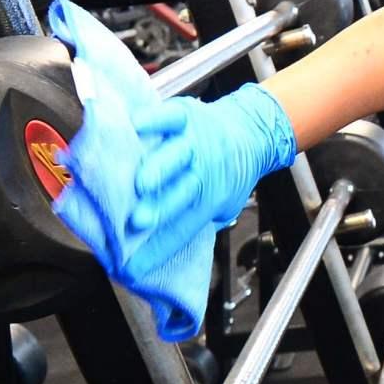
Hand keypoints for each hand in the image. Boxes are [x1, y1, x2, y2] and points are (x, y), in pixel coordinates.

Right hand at [118, 86, 295, 281]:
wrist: (252, 132)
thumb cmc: (230, 173)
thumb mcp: (222, 207)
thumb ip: (196, 223)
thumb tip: (159, 248)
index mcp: (209, 200)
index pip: (181, 230)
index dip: (156, 250)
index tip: (131, 267)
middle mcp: (202, 172)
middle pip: (178, 195)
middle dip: (157, 209)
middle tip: (137, 222)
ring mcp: (193, 143)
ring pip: (174, 158)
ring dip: (157, 170)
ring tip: (140, 182)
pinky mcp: (187, 116)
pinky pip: (170, 116)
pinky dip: (154, 120)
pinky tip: (136, 126)